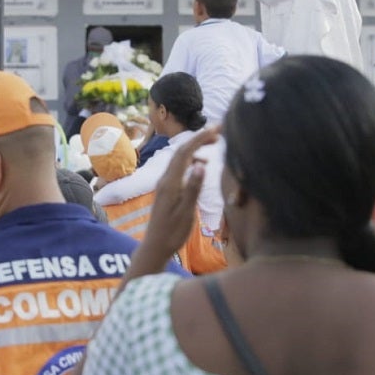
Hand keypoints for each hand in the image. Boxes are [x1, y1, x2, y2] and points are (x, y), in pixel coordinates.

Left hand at [139, 127, 220, 257]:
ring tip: (214, 144)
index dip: (201, 137)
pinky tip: (201, 164)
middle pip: (182, 151)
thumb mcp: (186, 212)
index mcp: (171, 182)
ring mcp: (165, 183)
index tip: (218, 128)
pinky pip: (179, 166)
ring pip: (180, 157)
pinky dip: (192, 159)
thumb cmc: (173, 232)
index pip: (186, 152)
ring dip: (196, 147)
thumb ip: (194, 188)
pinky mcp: (167, 189)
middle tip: (219, 131)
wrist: (155, 246)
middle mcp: (165, 179)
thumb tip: (201, 165)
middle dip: (200, 138)